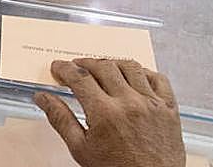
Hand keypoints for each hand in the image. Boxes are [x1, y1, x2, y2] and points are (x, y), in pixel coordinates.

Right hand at [34, 58, 186, 166]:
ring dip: (112, 63)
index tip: (59, 68)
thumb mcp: (81, 150)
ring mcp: (151, 104)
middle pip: (103, 66)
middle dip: (85, 63)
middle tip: (76, 68)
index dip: (65, 69)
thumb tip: (43, 99)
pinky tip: (134, 76)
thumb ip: (61, 119)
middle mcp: (129, 103)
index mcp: (105, 114)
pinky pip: (158, 78)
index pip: (79, 77)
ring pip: (130, 67)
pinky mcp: (168, 108)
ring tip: (103, 68)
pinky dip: (144, 72)